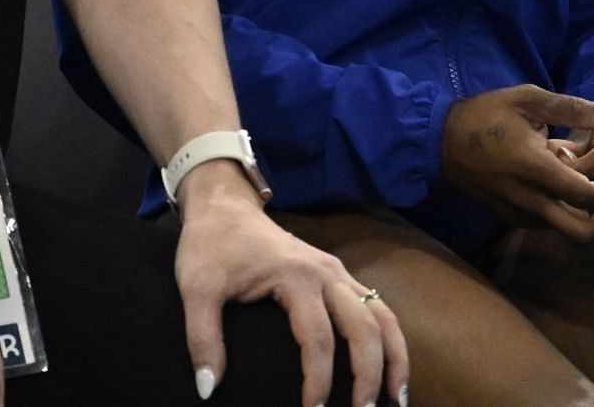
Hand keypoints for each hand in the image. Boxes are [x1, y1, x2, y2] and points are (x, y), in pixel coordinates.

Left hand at [174, 163, 408, 406]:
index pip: (318, 338)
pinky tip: (390, 367)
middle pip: (364, 328)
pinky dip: (389, 338)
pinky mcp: (339, 274)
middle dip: (369, 375)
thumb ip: (202, 339)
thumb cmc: (211, 246)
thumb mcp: (196, 289)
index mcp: (296, 276)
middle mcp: (326, 273)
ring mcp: (338, 271)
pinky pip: (377, 306)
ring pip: (382, 315)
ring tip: (397, 398)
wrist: (224, 205)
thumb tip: (207, 388)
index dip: (319, 380)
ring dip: (394, 356)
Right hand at [440, 85, 593, 243]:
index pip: (587, 196)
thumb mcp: (528, 99)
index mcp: (535, 169)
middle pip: (581, 233)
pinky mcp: (512, 218)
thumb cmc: (484, 114)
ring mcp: (519, 214)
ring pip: (567, 232)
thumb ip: (574, 107)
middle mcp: (529, 200)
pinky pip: (551, 225)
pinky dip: (572, 216)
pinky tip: (581, 194)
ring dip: (593, 221)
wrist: (437, 142)